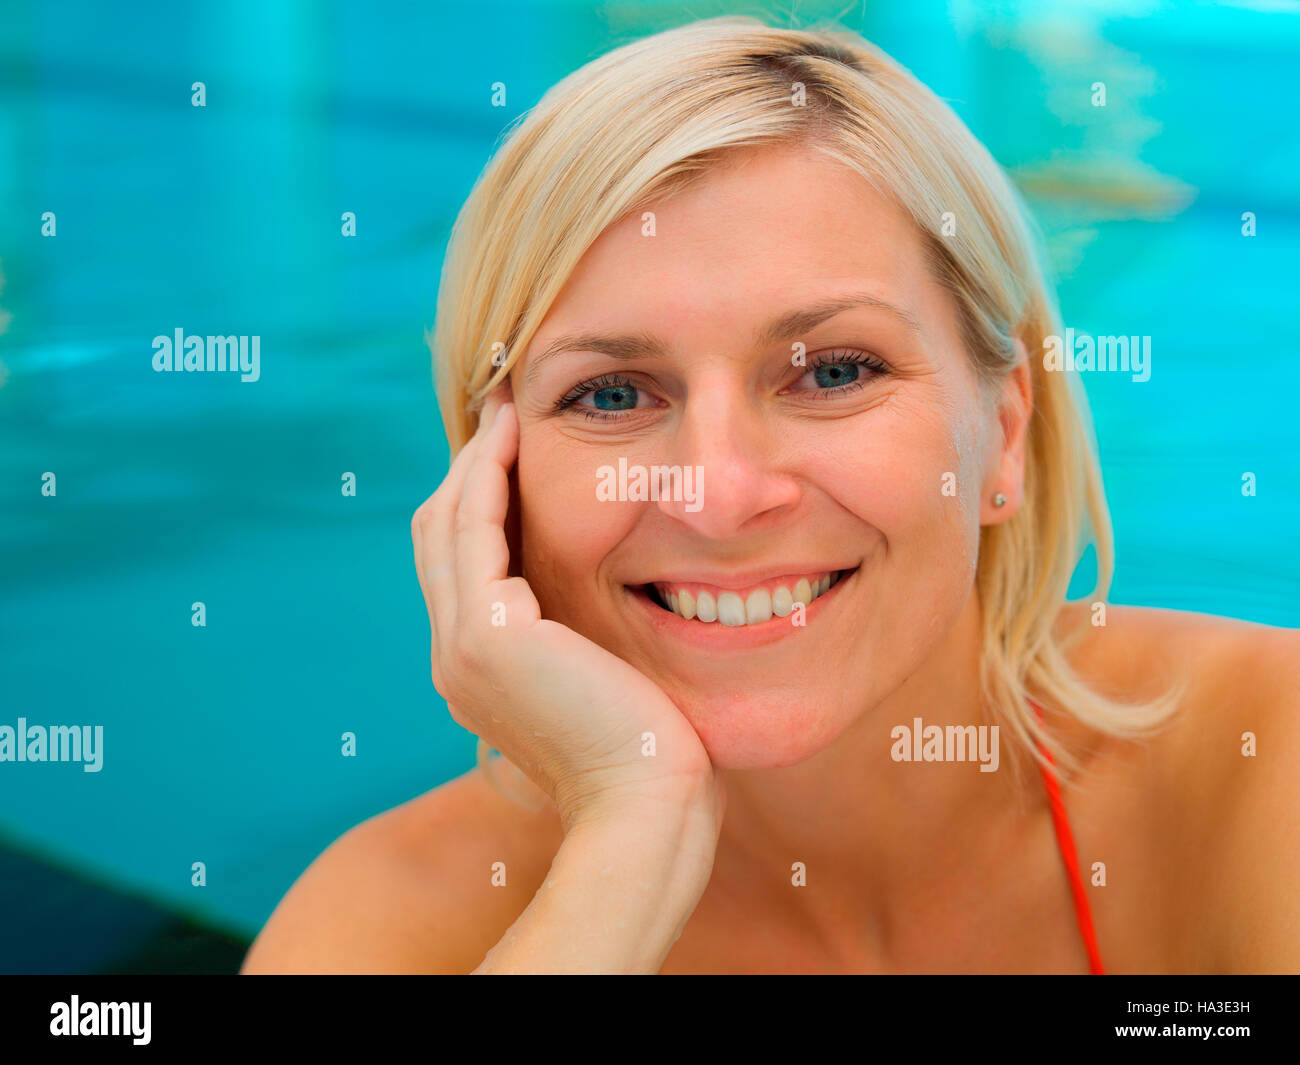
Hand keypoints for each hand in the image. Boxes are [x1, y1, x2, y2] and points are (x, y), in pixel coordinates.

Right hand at [412, 387, 721, 833]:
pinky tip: (513, 438)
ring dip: (474, 461)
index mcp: (476, 670)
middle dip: (468, 470)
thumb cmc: (645, 754)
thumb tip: (602, 602)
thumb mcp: (601, 683)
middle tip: (503, 414)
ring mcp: (461, 647)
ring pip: (449, 524)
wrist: (644, 808)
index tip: (510, 450)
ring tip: (508, 412)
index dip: (476, 502)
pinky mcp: (488, 636)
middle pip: (440, 536)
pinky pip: (476, 529)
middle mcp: (453, 657)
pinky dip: (488, 476)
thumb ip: (579, 640)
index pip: (461, 565)